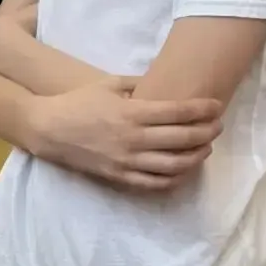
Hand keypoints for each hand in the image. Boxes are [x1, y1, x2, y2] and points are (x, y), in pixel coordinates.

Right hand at [34, 83, 222, 191]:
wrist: (48, 129)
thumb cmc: (77, 102)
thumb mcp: (107, 84)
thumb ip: (137, 82)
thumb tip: (162, 82)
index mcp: (131, 112)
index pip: (179, 111)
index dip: (203, 109)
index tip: (217, 107)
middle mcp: (134, 138)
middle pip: (183, 138)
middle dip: (207, 132)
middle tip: (218, 126)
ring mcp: (127, 161)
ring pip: (175, 164)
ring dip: (196, 156)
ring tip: (205, 147)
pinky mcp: (120, 176)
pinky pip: (156, 183)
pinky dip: (176, 178)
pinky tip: (184, 169)